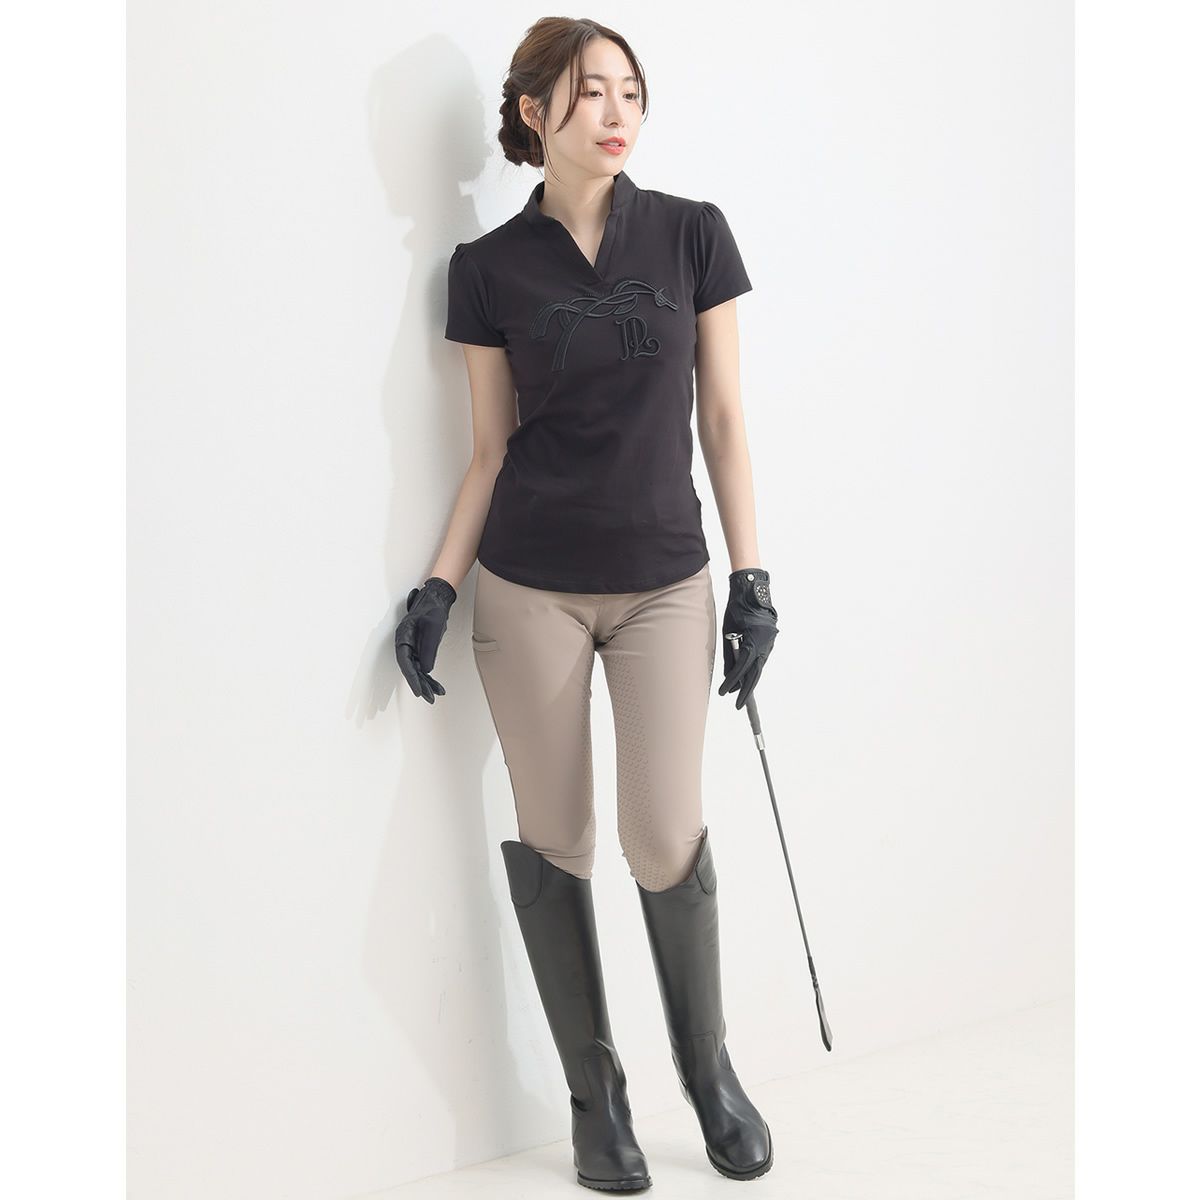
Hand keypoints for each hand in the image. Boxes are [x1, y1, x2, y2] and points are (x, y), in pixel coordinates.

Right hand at [394, 577, 456, 703]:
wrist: (437, 597)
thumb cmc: (433, 608)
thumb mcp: (433, 627)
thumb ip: (429, 648)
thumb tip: (426, 669)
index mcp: (404, 636)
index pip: (405, 662)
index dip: (411, 678)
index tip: (418, 691)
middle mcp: (406, 642)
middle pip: (410, 668)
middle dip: (420, 684)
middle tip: (429, 698)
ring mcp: (412, 645)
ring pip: (416, 668)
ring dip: (425, 682)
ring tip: (435, 694)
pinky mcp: (419, 647)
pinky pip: (422, 664)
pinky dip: (429, 675)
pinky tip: (435, 685)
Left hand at [718, 568, 778, 709]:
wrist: (752, 590)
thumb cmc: (736, 608)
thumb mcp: (728, 631)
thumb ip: (730, 653)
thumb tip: (728, 674)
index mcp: (754, 641)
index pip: (742, 667)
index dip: (732, 682)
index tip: (725, 693)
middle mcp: (765, 644)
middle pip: (755, 673)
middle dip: (745, 690)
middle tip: (738, 704)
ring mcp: (770, 642)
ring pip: (759, 666)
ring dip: (749, 679)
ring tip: (740, 693)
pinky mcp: (770, 640)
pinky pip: (761, 658)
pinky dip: (754, 668)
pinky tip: (747, 676)